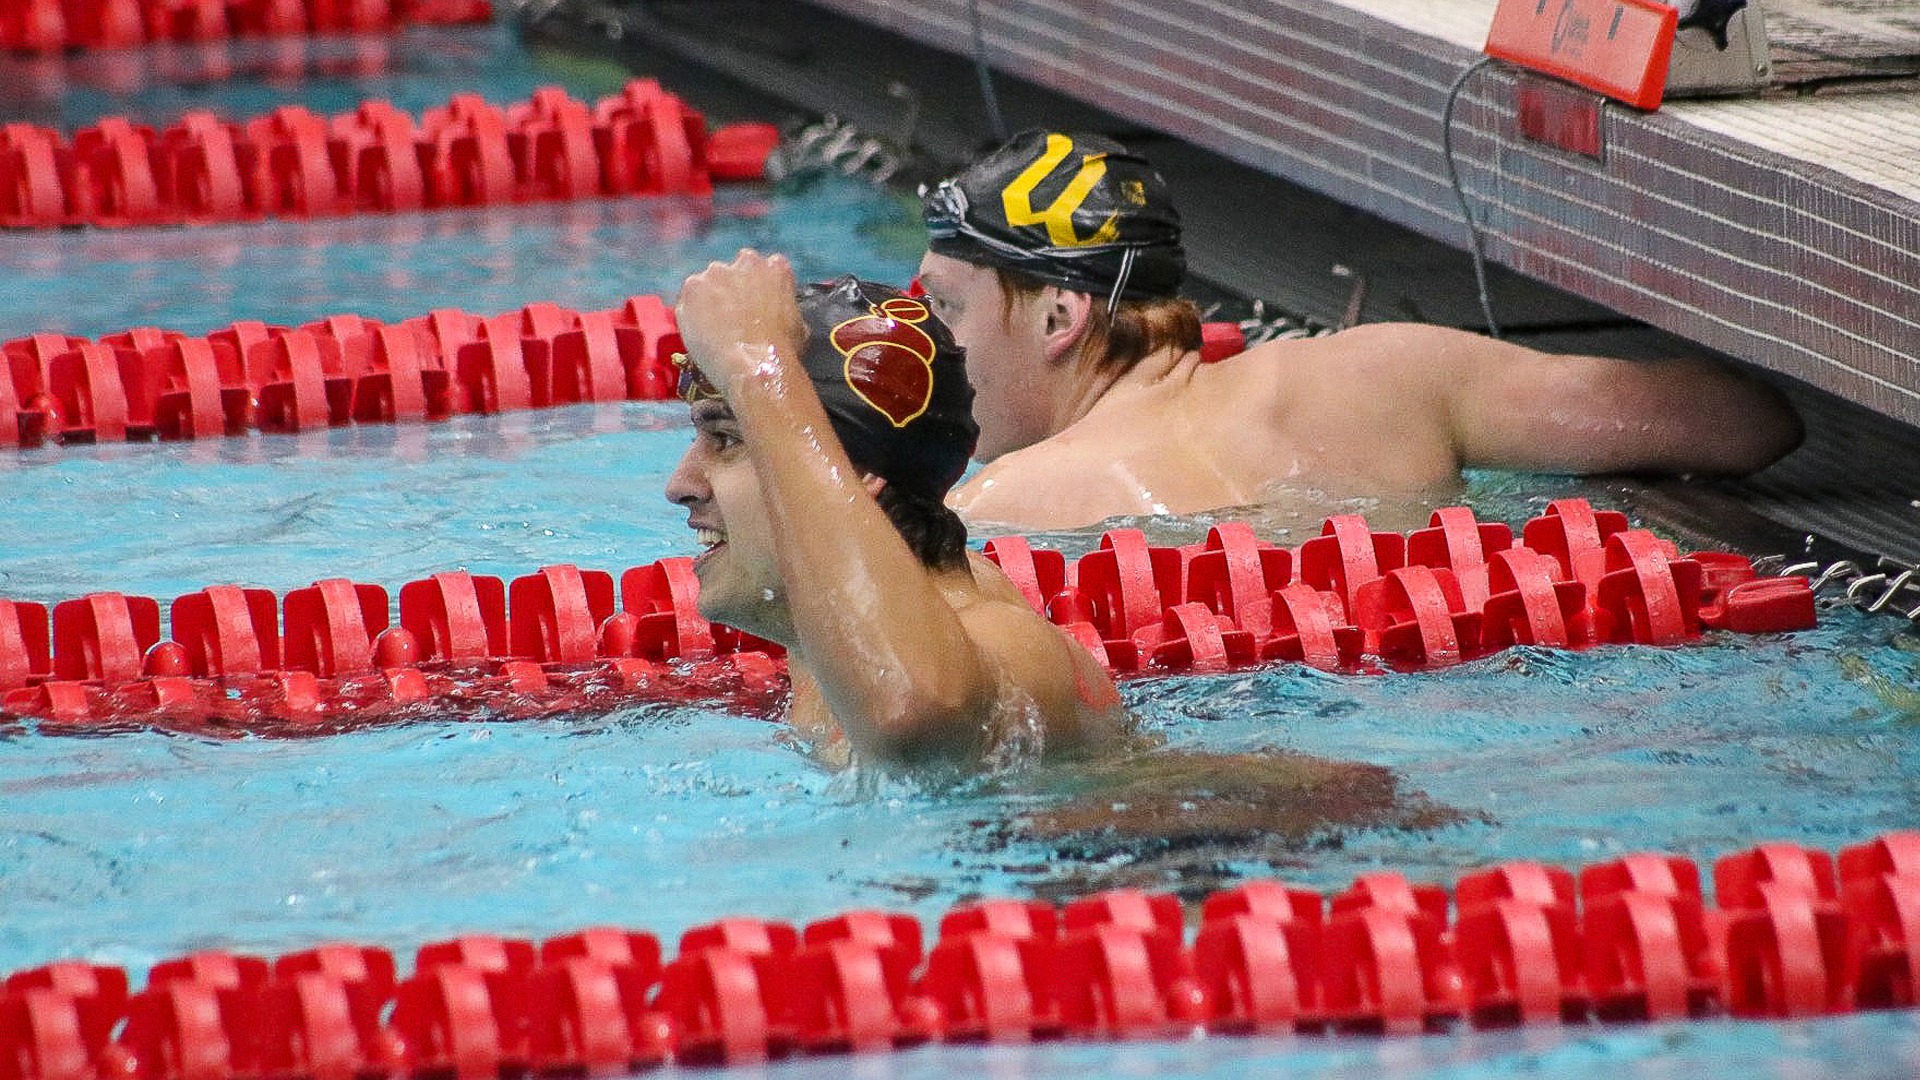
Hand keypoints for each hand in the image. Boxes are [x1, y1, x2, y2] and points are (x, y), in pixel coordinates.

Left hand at [674, 249, 807, 392]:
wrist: (756, 365)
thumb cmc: (784, 350)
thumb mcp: (799, 324)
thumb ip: (784, 308)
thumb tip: (776, 315)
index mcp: (776, 267)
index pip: (765, 269)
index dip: (757, 289)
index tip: (754, 306)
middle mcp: (746, 260)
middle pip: (733, 271)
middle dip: (730, 289)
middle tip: (731, 317)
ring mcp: (716, 272)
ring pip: (707, 283)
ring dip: (708, 300)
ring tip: (712, 328)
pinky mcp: (692, 288)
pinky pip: (688, 300)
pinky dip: (691, 314)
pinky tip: (699, 334)